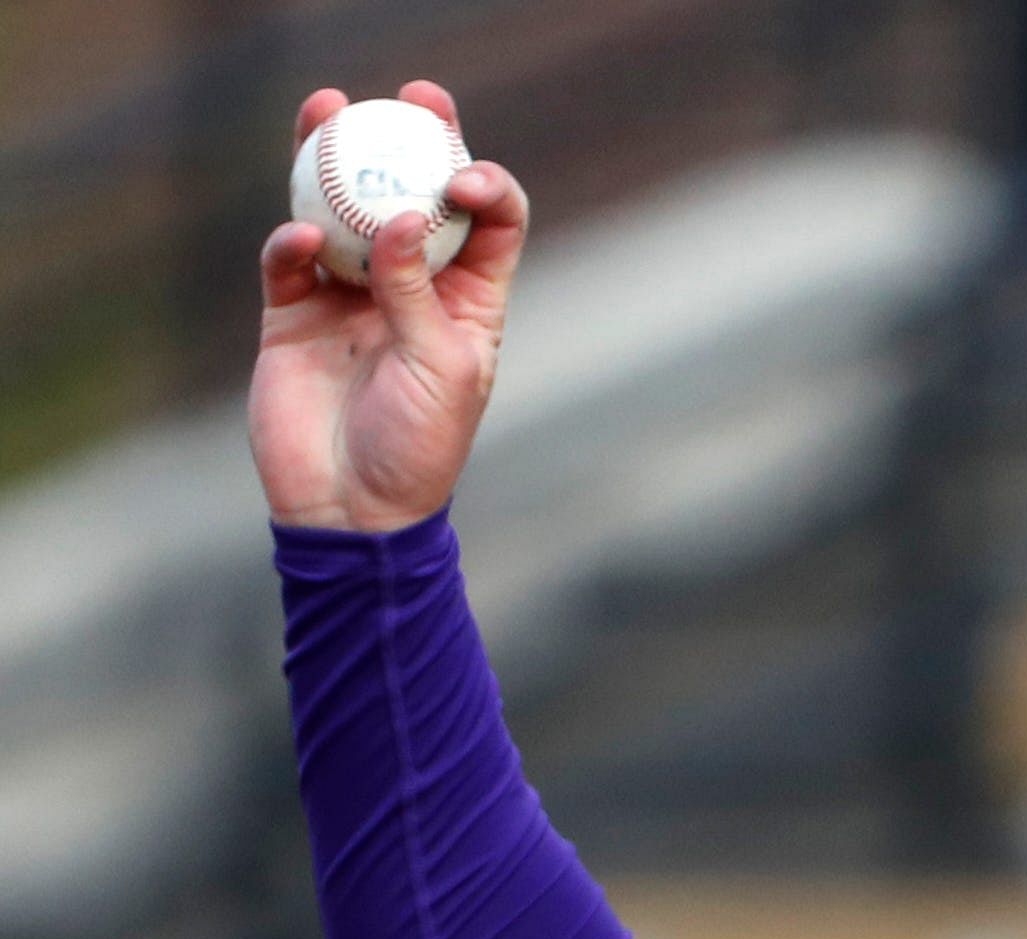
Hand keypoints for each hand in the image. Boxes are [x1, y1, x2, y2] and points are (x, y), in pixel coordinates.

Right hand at [250, 81, 528, 532]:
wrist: (351, 507)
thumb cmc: (418, 447)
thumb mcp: (440, 368)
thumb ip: (418, 290)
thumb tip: (406, 216)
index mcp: (470, 299)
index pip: (490, 222)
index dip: (485, 185)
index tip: (462, 176)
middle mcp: (414, 286)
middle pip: (416, 195)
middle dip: (415, 142)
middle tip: (410, 97)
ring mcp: (351, 295)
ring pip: (343, 210)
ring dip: (334, 160)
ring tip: (327, 110)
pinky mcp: (294, 312)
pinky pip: (291, 258)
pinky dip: (293, 240)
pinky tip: (300, 240)